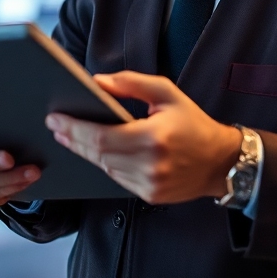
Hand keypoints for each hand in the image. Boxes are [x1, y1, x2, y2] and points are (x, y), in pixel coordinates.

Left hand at [46, 71, 243, 204]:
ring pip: (105, 168)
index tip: (55, 119)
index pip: (101, 137)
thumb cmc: (193, 124)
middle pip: (97, 154)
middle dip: (74, 139)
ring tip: (72, 136)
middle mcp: (150, 165)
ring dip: (87, 152)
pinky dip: (106, 164)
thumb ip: (131, 83)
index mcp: (153, 138)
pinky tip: (98, 152)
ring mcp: (150, 184)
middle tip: (56, 126)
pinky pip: (118, 179)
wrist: (220, 161)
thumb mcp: (167, 93)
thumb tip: (98, 82)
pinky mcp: (150, 195)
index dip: (74, 129)